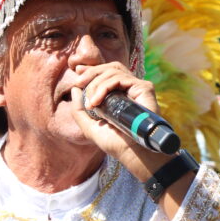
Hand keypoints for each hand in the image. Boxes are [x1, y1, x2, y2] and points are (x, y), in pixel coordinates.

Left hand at [70, 62, 169, 179]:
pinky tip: (97, 102)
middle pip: (110, 67)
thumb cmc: (115, 143)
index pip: (108, 72)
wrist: (131, 153)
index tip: (78, 71)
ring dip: (96, 84)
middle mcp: (130, 89)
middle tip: (78, 82)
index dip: (92, 69)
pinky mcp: (144, 88)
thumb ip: (79, 109)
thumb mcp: (89, 126)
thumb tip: (75, 89)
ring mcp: (138, 87)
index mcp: (120, 94)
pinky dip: (105, 87)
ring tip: (91, 103)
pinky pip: (120, 78)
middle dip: (91, 72)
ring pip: (113, 71)